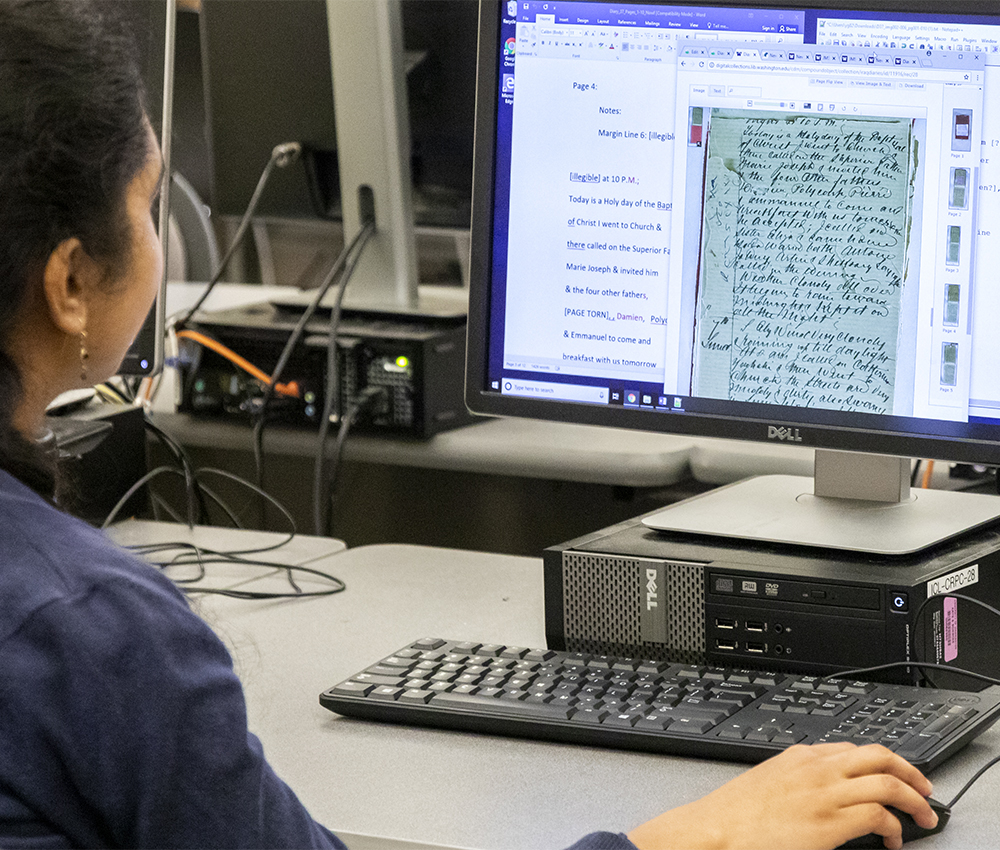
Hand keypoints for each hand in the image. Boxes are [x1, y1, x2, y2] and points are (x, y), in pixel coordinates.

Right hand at [626, 743, 936, 849]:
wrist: (717, 830)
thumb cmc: (736, 814)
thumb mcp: (770, 781)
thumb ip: (798, 778)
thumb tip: (820, 791)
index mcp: (801, 756)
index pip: (854, 748)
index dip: (882, 762)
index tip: (893, 775)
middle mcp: (818, 768)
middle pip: (879, 756)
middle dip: (910, 772)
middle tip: (924, 789)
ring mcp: (826, 794)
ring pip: (888, 782)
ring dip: (915, 800)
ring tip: (924, 817)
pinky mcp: (830, 823)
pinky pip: (879, 816)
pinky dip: (895, 828)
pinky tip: (893, 841)